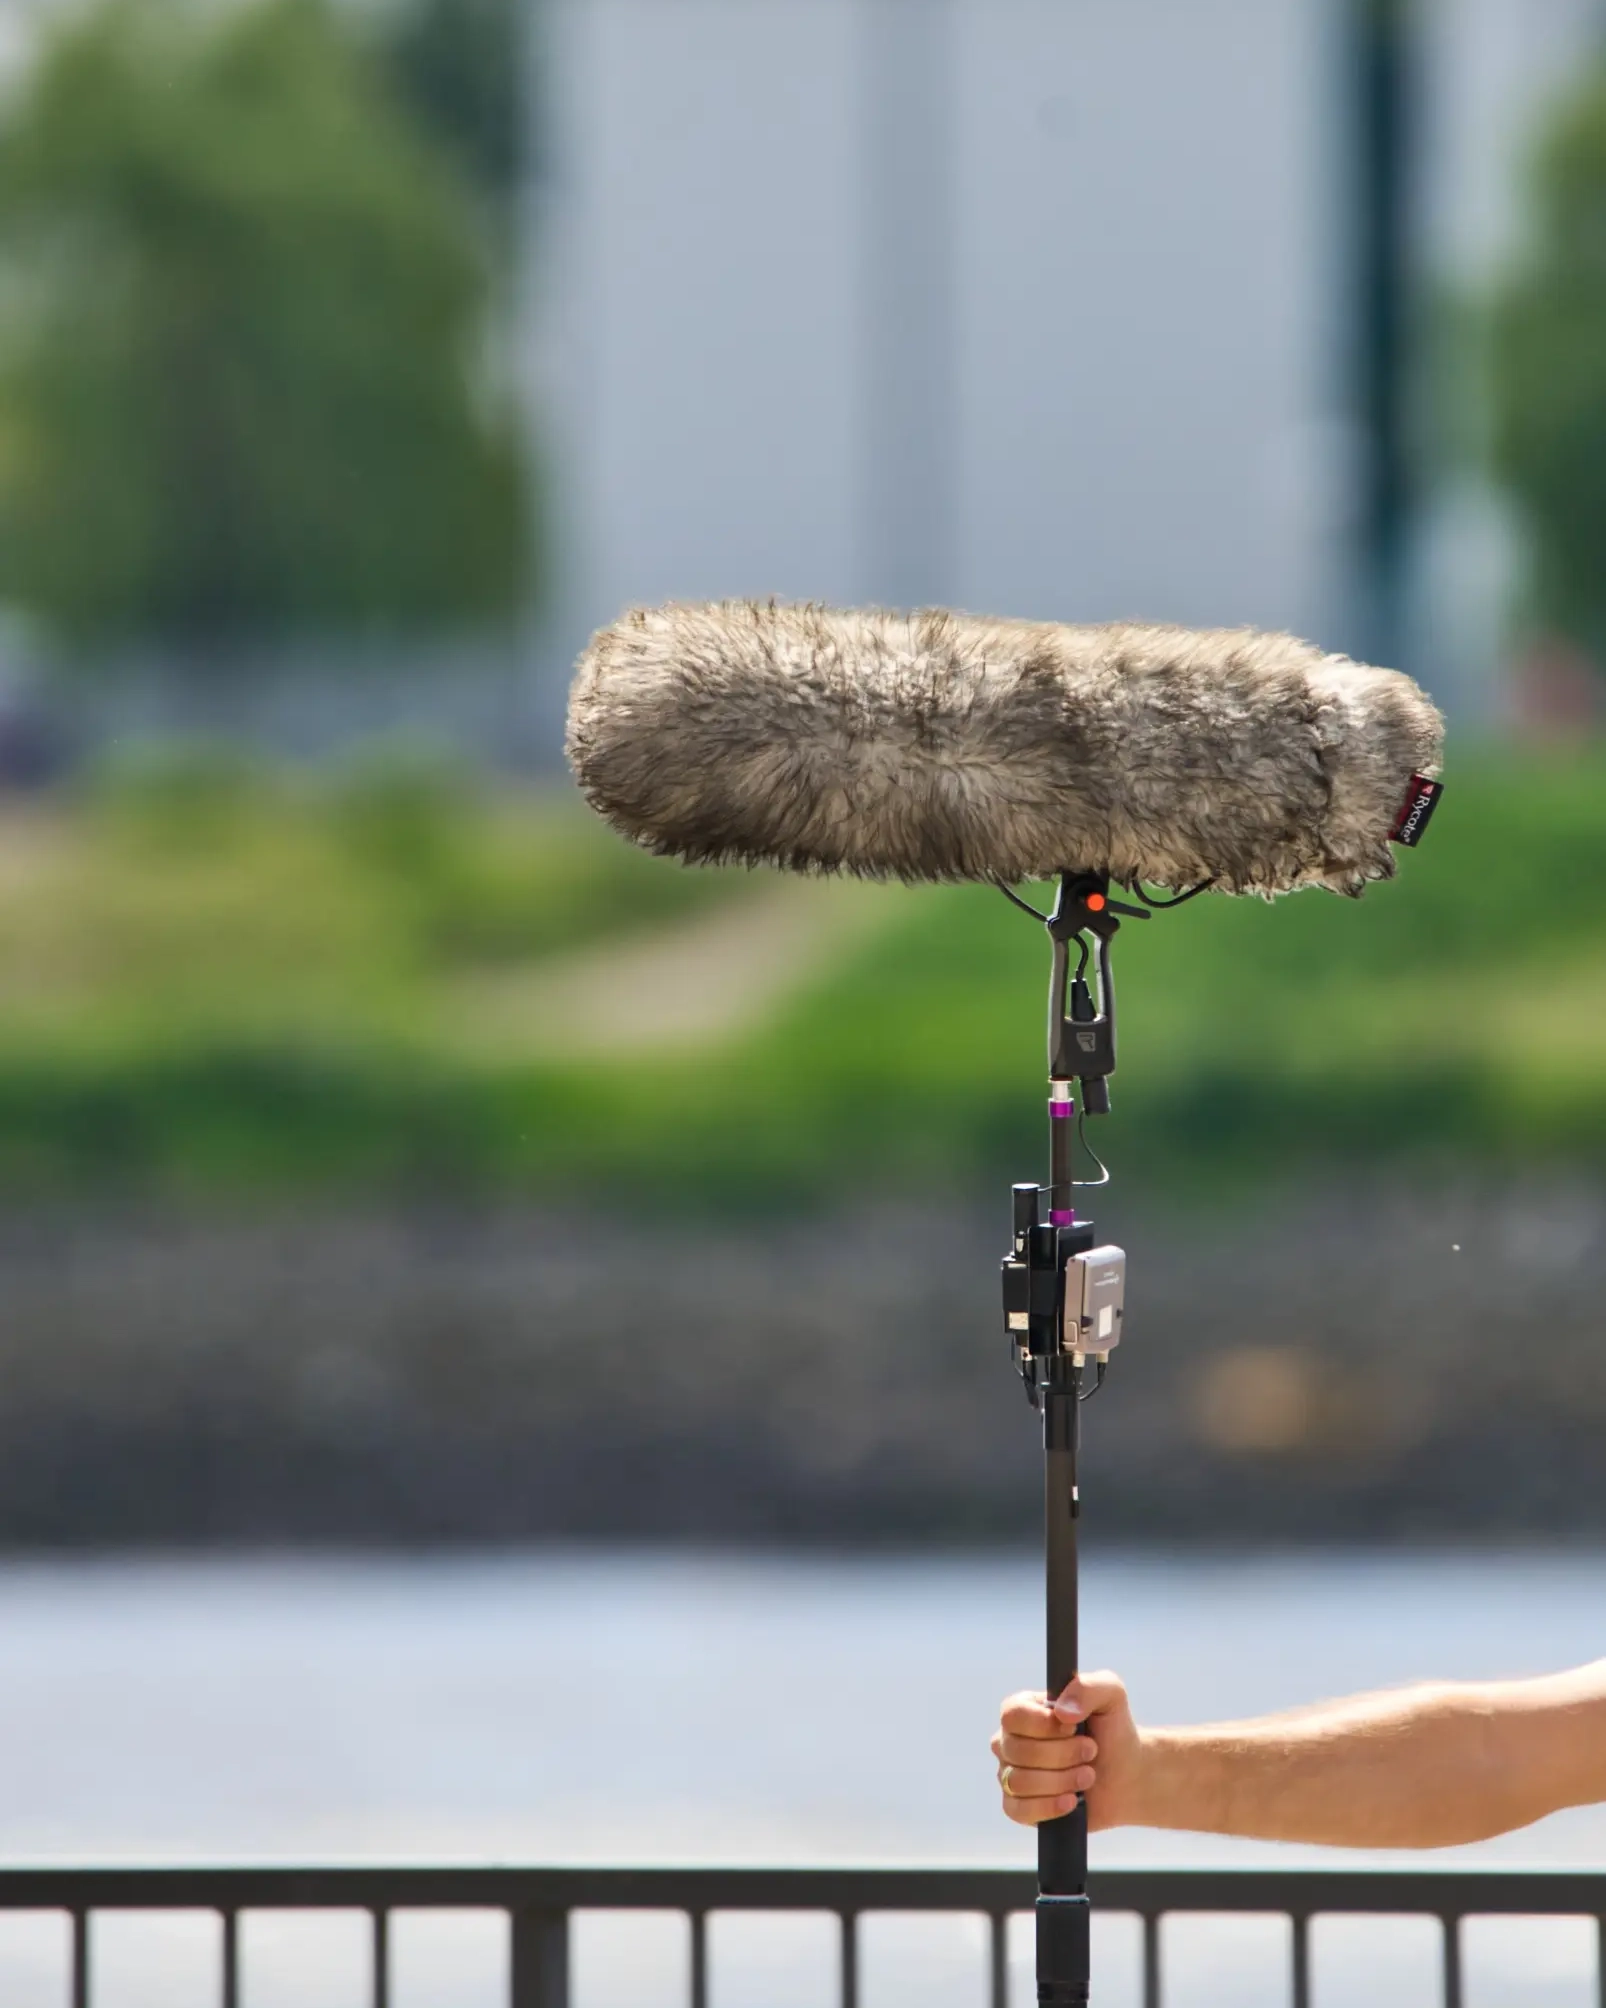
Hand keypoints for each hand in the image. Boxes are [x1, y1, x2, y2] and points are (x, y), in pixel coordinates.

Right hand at [991, 1670, 1145, 1831]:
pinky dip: (1049, 1807)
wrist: (1126, 1773)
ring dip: (1061, 1781)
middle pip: (1018, 1751)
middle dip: (1063, 1754)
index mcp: (1023, 1709)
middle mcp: (1009, 1740)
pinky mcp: (1019, 1807)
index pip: (1012, 1715)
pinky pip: (1018, 1810)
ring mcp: (1010, 1774)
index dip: (1044, 1725)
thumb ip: (1087, 1688)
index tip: (1074, 1727)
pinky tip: (1072, 1801)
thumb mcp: (1110, 1694)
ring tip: (1088, 1776)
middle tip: (1091, 1751)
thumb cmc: (1112, 1729)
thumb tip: (1061, 1712)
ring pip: (1019, 1782)